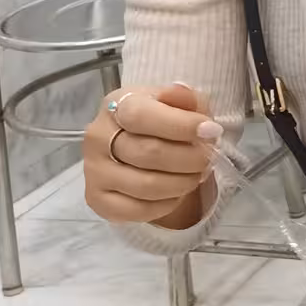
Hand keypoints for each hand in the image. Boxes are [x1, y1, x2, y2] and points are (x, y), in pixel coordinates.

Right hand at [83, 83, 220, 226]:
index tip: (211, 131)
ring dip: (183, 182)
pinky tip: (177, 192)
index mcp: (116, 106)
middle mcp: (97, 137)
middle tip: (209, 158)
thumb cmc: (162, 121)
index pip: (141, 116)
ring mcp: (94, 171)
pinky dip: (167, 204)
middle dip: (190, 158)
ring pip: (146, 186)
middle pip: (148, 153)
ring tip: (197, 174)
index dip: (180, 125)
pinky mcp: (97, 200)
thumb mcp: (178, 102)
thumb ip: (184, 97)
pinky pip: (138, 210)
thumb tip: (182, 95)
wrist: (141, 148)